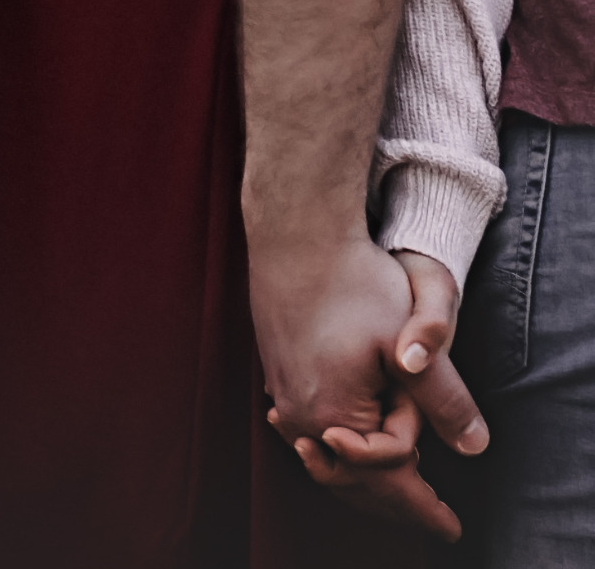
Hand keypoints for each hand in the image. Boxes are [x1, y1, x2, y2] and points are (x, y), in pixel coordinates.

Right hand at [250, 235, 484, 539]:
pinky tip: (351, 441)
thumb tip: (475, 447)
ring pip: (329, 455)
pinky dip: (340, 446)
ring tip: (398, 487)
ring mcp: (283, 393)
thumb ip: (442, 398)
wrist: (297, 233)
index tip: (452, 517)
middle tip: (433, 520)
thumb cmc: (355, 280)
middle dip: (394, 502)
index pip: (386, 475)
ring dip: (365, 473)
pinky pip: (310, 429)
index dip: (423, 493)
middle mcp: (299, 415)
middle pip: (351, 478)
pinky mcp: (278, 372)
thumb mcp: (408, 341)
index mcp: (332, 414)